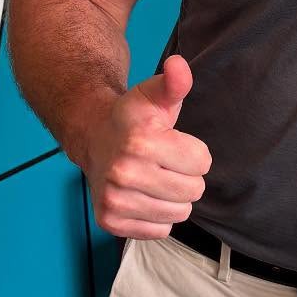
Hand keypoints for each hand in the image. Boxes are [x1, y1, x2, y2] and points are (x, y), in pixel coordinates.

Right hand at [82, 54, 212, 238]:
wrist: (95, 138)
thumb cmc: (134, 119)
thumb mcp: (155, 95)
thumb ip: (175, 83)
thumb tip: (179, 66)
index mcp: (141, 142)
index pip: (202, 162)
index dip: (193, 152)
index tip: (173, 143)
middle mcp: (124, 173)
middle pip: (194, 190)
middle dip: (186, 176)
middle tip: (165, 163)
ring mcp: (114, 200)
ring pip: (180, 213)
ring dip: (174, 198)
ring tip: (155, 179)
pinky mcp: (110, 222)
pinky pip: (161, 230)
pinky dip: (157, 217)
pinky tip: (143, 196)